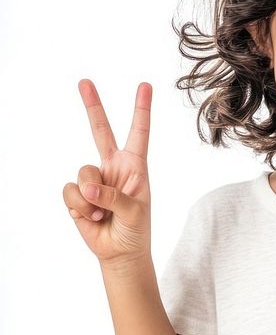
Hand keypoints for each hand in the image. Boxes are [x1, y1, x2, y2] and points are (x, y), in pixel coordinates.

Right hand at [64, 79, 153, 264]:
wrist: (120, 253)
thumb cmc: (135, 230)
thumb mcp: (134, 212)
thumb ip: (112, 197)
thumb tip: (86, 188)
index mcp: (135, 166)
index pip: (139, 133)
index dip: (141, 109)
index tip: (145, 86)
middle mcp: (113, 167)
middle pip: (101, 131)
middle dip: (93, 106)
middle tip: (84, 82)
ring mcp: (94, 179)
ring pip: (83, 172)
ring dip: (91, 198)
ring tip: (103, 214)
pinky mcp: (77, 194)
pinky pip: (71, 192)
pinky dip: (80, 208)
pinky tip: (92, 218)